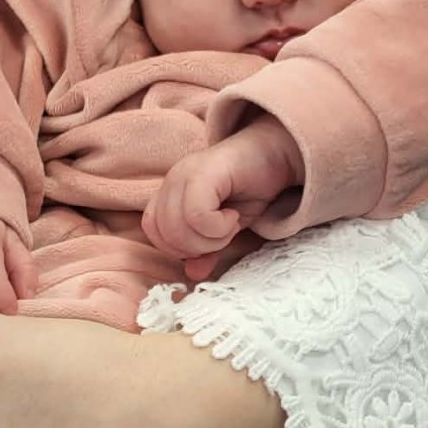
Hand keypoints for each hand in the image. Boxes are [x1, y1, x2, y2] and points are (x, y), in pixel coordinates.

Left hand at [142, 115, 300, 279]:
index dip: (178, 248)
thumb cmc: (249, 188)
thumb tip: (192, 274)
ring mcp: (185, 173)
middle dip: (196, 247)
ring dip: (209, 238)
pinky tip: (233, 216)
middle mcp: (172, 181)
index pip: (153, 231)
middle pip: (165, 233)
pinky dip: (217, 226)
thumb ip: (206, 249)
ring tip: (229, 225)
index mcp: (170, 192)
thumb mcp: (224, 228)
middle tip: (223, 235)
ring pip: (178, 227)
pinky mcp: (204, 172)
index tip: (209, 241)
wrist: (274, 153)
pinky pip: (196, 214)